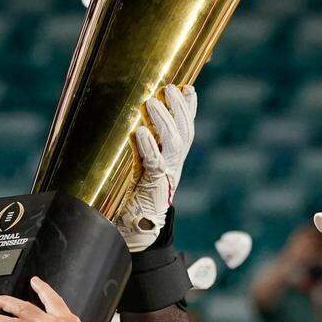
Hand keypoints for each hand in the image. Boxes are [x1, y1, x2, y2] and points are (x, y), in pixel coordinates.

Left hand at [118, 84, 196, 252]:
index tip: (187, 87)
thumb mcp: (140, 169)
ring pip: (174, 144)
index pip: (186, 130)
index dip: (189, 109)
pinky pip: (153, 164)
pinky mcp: (153, 188)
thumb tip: (133, 125)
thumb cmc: (132, 200)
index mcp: (173, 161)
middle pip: (184, 133)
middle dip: (179, 109)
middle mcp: (174, 167)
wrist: (134, 234)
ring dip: (164, 121)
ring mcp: (166, 177)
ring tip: (153, 102)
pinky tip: (141, 133)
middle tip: (169, 88)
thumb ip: (141, 150)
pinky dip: (148, 147)